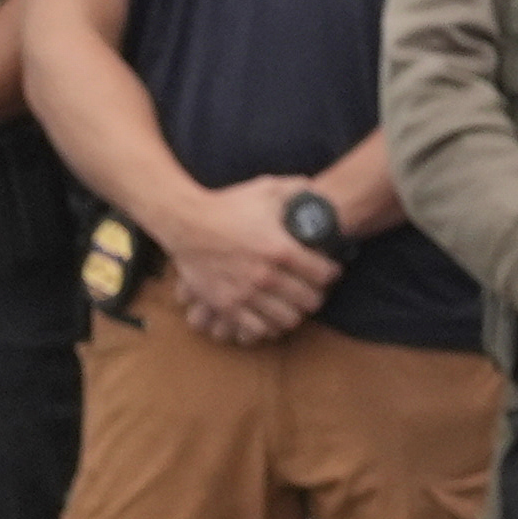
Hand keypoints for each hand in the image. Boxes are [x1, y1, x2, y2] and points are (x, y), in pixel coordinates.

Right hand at [164, 176, 340, 344]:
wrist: (185, 222)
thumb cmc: (228, 205)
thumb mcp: (266, 189)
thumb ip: (298, 190)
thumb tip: (320, 195)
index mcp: (281, 249)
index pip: (324, 274)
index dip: (332, 273)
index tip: (330, 270)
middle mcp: (266, 275)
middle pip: (309, 301)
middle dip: (316, 295)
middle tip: (313, 290)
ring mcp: (245, 293)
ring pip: (287, 319)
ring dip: (294, 313)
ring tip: (293, 304)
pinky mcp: (226, 305)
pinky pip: (257, 329)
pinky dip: (268, 326)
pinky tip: (270, 315)